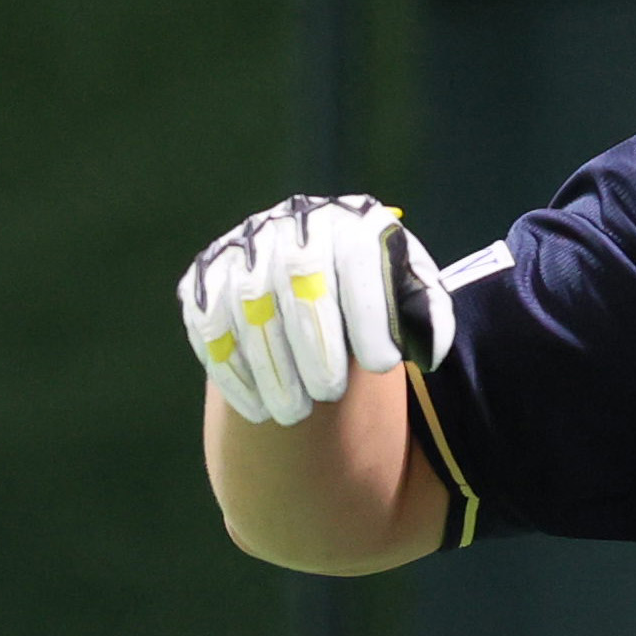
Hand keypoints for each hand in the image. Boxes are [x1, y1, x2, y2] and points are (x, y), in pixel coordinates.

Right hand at [180, 195, 455, 425]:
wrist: (317, 275)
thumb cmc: (374, 294)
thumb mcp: (409, 297)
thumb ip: (427, 318)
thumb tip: (431, 353)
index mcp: (350, 222)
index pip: (357, 260)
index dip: (370, 316)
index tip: (384, 366)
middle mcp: (292, 223)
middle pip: (298, 279)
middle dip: (315, 344)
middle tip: (331, 393)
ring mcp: (242, 248)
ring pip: (248, 305)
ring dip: (271, 366)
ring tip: (295, 413)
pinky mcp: (204, 279)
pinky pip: (209, 324)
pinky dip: (232, 370)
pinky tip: (256, 409)